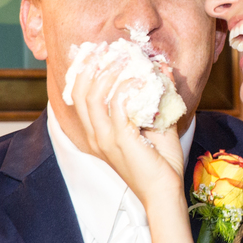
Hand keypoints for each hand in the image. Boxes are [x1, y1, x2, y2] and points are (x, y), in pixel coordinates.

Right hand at [67, 48, 184, 209]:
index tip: (97, 51)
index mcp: (97, 134)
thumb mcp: (156, 126)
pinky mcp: (121, 141)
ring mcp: (106, 139)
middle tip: (108, 48)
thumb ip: (157, 98)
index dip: (83, 71)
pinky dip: (129, 87)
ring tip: (126, 58)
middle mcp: (95, 136)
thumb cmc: (160, 164)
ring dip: (110, 72)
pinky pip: (118, 106)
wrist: (165, 193)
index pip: (77, 96)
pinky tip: (142, 79)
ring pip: (93, 96)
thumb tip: (163, 69)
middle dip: (91, 65)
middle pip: (79, 92)